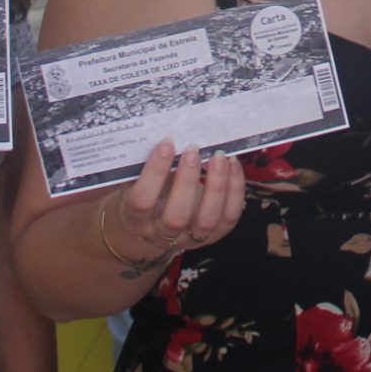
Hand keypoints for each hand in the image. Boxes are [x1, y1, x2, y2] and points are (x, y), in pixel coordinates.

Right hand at [109, 141, 244, 265]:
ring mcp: (190, 239)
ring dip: (216, 186)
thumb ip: (147, 163)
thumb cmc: (146, 191)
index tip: (167, 142)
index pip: (142, 201)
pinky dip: (235, 189)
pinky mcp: (214, 235)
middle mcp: (161, 234)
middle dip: (187, 181)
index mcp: (135, 219)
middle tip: (193, 149)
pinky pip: (229, 215)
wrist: (153, 224)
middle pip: (176, 217)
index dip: (154, 172)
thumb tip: (169, 133)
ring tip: (219, 156)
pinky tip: (232, 164)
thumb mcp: (137, 179)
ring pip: (206, 220)